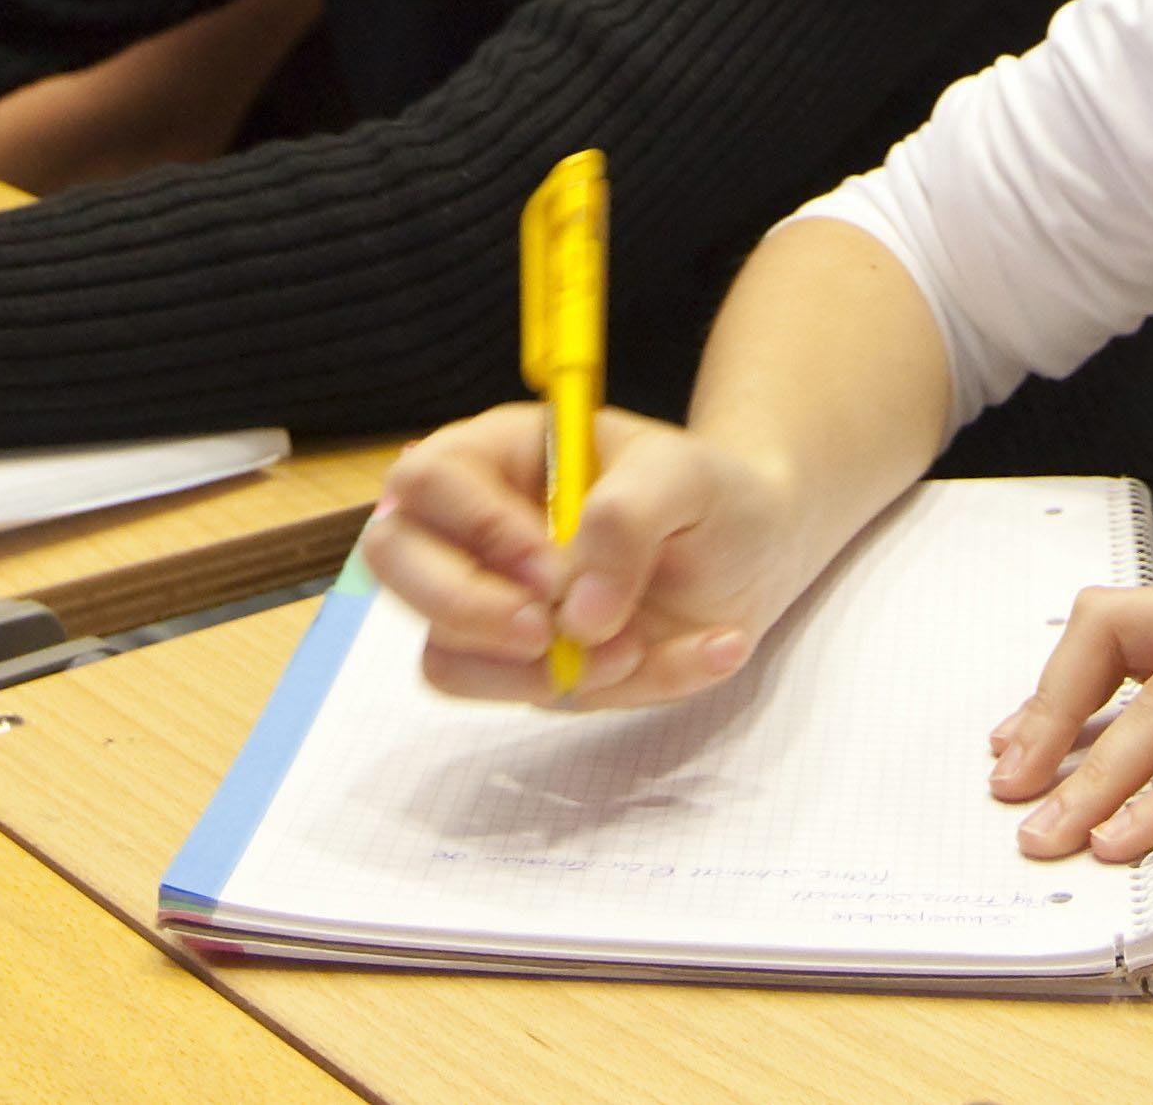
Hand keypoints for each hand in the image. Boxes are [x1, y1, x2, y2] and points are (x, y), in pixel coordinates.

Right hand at [365, 400, 827, 710]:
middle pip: (394, 566)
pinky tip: (690, 654)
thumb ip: (628, 519)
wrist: (757, 549)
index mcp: (498, 455)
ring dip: (535, 671)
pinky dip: (613, 692)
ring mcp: (496, 605)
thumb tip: (576, 612)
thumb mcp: (687, 476)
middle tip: (545, 630)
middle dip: (466, 608)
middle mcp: (477, 531)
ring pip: (445, 655)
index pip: (426, 482)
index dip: (475, 530)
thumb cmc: (710, 492)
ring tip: (635, 645)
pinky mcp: (530, 667)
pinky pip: (533, 698)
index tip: (553, 570)